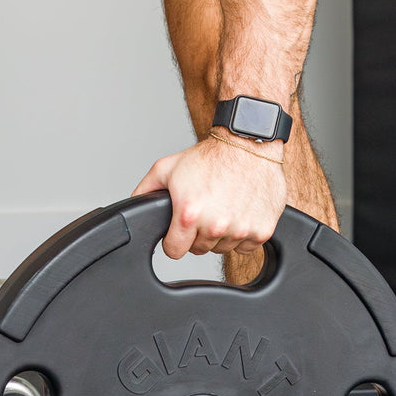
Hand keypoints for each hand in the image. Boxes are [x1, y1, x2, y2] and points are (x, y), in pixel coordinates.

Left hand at [132, 136, 288, 258]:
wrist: (248, 144)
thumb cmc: (210, 156)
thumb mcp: (167, 168)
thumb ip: (145, 191)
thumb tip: (132, 208)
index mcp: (189, 214)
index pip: (174, 251)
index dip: (174, 241)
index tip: (179, 231)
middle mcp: (216, 225)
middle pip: (199, 249)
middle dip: (198, 234)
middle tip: (205, 209)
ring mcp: (241, 229)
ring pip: (223, 248)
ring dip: (221, 234)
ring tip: (223, 207)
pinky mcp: (262, 230)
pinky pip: (246, 246)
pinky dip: (243, 233)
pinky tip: (239, 212)